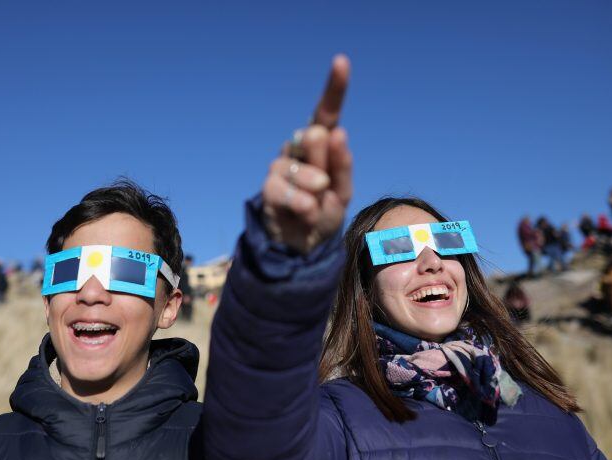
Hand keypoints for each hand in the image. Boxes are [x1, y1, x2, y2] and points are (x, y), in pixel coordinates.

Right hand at [262, 55, 352, 252]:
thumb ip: (342, 165)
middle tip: (326, 186)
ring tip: (315, 205)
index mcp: (321, 145)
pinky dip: (300, 203)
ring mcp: (281, 165)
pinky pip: (284, 188)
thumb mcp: (343, 192)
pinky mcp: (269, 186)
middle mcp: (298, 148)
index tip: (341, 61)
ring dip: (313, 190)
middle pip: (315, 138)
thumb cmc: (326, 212)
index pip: (327, 113)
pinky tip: (305, 212)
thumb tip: (334, 132)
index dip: (334, 88)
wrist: (302, 246)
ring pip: (300, 167)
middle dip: (326, 164)